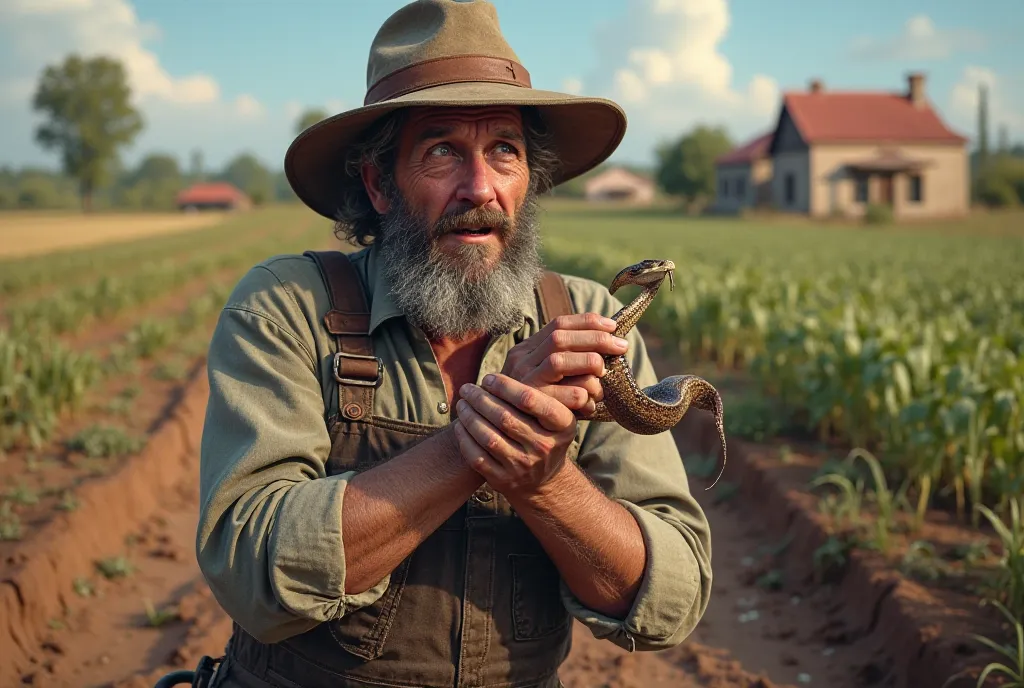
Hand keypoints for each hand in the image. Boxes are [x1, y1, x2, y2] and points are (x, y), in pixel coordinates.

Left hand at [452, 373, 576, 496]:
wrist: (543, 479)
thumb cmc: (544, 433)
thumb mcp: (555, 414)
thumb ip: (538, 391)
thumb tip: (509, 362)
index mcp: (561, 425)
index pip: (530, 400)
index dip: (505, 386)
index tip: (488, 378)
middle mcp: (544, 447)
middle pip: (504, 417)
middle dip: (480, 399)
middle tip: (467, 388)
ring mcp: (524, 466)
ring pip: (488, 437)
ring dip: (469, 417)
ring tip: (461, 403)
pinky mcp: (504, 480)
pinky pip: (477, 456)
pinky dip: (464, 438)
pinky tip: (460, 425)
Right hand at [502, 313, 627, 414]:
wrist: (514, 439)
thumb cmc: (541, 406)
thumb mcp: (546, 378)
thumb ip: (566, 359)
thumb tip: (608, 340)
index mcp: (526, 350)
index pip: (558, 324)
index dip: (587, 322)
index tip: (612, 326)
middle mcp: (521, 363)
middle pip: (560, 339)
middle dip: (595, 339)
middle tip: (621, 347)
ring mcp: (525, 384)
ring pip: (559, 361)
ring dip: (589, 366)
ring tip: (601, 383)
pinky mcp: (534, 408)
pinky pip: (570, 395)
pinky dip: (587, 397)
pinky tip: (590, 405)